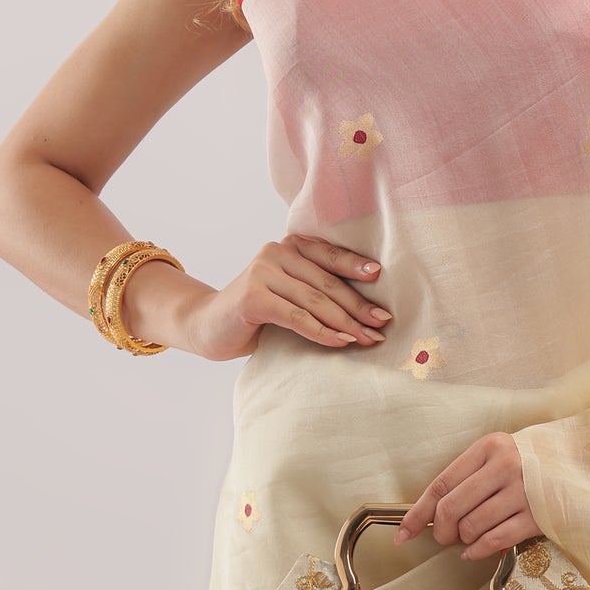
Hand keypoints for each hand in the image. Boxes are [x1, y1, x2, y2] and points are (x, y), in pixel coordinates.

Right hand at [185, 234, 390, 362]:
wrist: (206, 326)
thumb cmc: (256, 314)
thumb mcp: (288, 295)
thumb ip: (314, 290)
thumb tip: (367, 309)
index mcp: (289, 246)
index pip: (331, 256)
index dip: (357, 268)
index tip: (383, 283)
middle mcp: (276, 252)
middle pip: (327, 282)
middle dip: (358, 306)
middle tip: (382, 324)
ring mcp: (262, 272)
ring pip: (315, 300)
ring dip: (345, 322)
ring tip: (367, 339)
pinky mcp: (253, 297)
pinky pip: (296, 317)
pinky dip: (321, 331)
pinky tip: (339, 342)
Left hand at [393, 431, 541, 561]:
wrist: (579, 462)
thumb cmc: (528, 461)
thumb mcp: (497, 455)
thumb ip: (466, 477)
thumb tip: (431, 515)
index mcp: (489, 448)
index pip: (441, 484)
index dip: (418, 513)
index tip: (403, 533)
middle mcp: (505, 466)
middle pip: (452, 509)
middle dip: (440, 531)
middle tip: (444, 536)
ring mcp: (523, 492)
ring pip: (472, 527)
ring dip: (462, 540)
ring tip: (467, 538)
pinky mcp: (538, 516)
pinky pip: (495, 541)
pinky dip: (477, 551)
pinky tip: (474, 551)